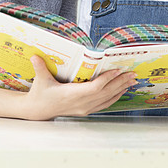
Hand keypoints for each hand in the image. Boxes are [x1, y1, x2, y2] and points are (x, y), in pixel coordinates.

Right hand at [21, 56, 136, 119]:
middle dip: (120, 82)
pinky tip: (121, 91)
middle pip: (106, 93)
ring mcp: (85, 108)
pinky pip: (104, 104)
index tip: (118, 70)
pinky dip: (115, 97)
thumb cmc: (40, 94)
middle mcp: (81, 103)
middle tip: (132, 73)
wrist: (38, 110)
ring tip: (131, 80)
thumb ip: (39, 67)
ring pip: (107, 99)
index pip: (95, 88)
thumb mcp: (40, 80)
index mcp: (72, 95)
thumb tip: (35, 56)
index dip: (108, 79)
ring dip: (120, 89)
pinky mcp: (86, 110)